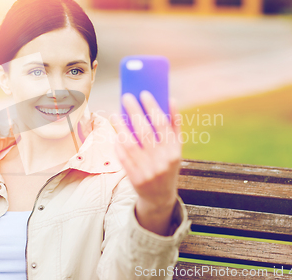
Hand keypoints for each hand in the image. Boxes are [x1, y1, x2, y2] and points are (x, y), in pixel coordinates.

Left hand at [110, 91, 181, 234]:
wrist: (160, 198)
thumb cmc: (167, 166)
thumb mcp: (176, 149)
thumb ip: (175, 126)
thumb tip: (171, 99)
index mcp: (174, 151)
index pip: (162, 124)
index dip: (152, 107)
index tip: (144, 93)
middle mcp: (162, 161)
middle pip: (145, 131)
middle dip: (134, 112)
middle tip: (126, 97)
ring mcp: (148, 171)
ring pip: (130, 144)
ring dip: (121, 126)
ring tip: (115, 113)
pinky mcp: (135, 179)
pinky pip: (123, 157)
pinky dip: (118, 144)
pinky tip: (114, 133)